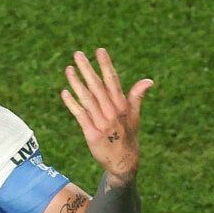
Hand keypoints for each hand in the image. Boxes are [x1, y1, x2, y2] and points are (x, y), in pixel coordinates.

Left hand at [61, 48, 152, 183]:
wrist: (123, 162)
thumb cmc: (128, 136)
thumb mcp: (135, 116)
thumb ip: (136, 97)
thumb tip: (148, 80)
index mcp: (122, 105)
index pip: (113, 81)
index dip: (106, 65)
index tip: (99, 50)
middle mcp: (111, 112)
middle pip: (97, 86)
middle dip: (87, 69)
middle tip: (78, 54)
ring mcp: (101, 122)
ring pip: (87, 98)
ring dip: (77, 83)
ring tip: (68, 69)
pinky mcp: (91, 133)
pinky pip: (80, 115)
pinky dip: (72, 103)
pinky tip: (64, 92)